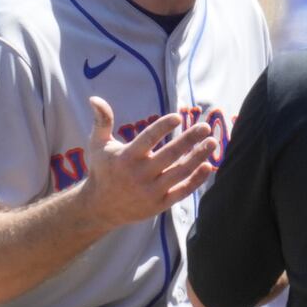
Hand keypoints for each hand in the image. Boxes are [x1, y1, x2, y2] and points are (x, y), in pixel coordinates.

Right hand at [80, 97, 216, 229]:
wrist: (100, 208)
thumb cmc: (102, 170)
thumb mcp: (97, 145)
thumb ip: (102, 122)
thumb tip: (95, 99)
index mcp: (126, 158)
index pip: (147, 139)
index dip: (162, 127)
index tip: (178, 116)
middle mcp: (139, 175)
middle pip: (169, 155)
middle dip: (189, 140)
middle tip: (205, 126)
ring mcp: (150, 191)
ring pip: (179, 173)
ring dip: (198, 157)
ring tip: (212, 142)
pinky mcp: (159, 204)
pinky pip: (181, 192)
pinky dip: (196, 180)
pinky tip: (207, 165)